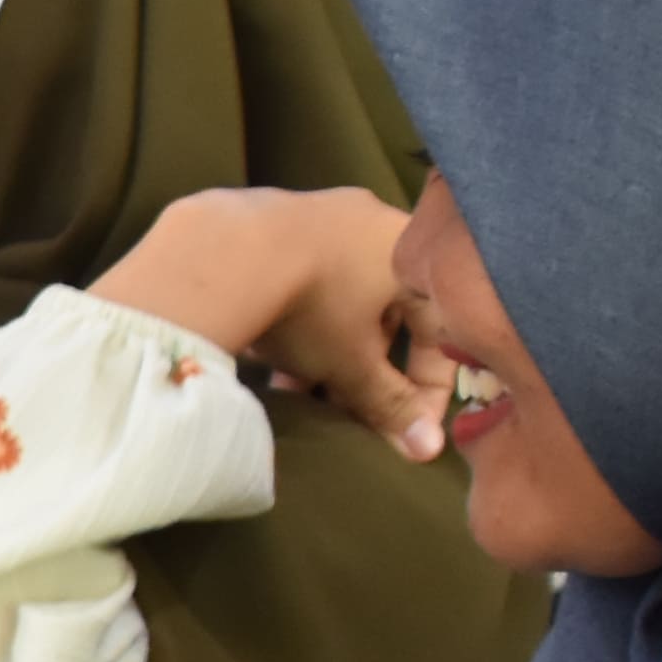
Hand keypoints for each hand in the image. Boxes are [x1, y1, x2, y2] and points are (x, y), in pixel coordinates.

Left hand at [89, 187, 441, 456]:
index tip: (408, 429)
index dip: (427, 388)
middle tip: (341, 411)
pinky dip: (296, 318)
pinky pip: (302, 278)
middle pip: (384, 313)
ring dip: (325, 349)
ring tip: (295, 390)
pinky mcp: (273, 217)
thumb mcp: (352, 363)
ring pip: (340, 297)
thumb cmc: (309, 305)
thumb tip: (430, 449)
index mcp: (408, 250)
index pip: (438, 330)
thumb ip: (392, 405)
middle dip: (363, 370)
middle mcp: (371, 220)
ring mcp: (321, 212)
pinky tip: (269, 351)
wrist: (223, 250)